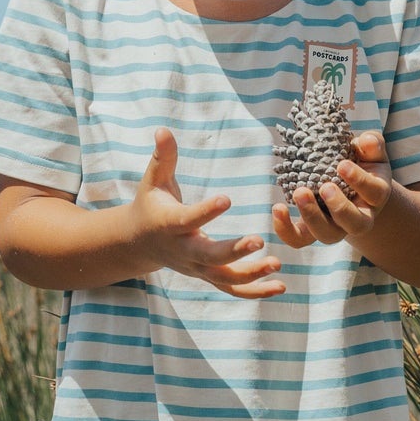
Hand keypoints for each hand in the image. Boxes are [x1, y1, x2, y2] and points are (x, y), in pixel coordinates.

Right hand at [132, 129, 285, 297]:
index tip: (227, 198)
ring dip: (252, 275)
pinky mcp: (207, 275)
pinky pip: (232, 288)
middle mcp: (184, 251)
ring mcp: (196, 267)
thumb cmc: (151, 204)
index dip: (206, 210)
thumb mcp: (154, 180)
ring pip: (224, 278)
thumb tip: (163, 129)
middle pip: (210, 256)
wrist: (138, 242)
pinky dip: (255, 291)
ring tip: (278, 264)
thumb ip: (163, 157)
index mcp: (170, 225)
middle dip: (234, 251)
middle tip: (259, 240)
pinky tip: (280, 286)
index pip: (188, 219)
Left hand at [271, 130, 392, 248]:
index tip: (342, 165)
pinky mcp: (312, 229)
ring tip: (299, 193)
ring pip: (327, 234)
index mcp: (375, 195)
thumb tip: (365, 140)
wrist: (351, 186)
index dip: (359, 180)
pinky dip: (286, 229)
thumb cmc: (362, 163)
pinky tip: (278, 208)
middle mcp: (359, 217)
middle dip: (339, 207)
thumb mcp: (371, 151)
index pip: (374, 192)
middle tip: (324, 187)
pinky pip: (300, 239)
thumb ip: (372, 144)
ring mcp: (336, 227)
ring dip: (312, 217)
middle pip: (355, 223)